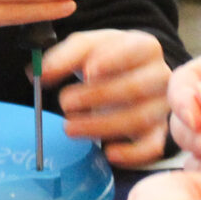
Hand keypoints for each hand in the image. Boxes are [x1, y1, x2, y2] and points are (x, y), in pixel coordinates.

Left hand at [42, 29, 171, 166]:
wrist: (132, 77)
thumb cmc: (108, 60)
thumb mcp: (87, 49)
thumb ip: (62, 56)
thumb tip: (37, 73)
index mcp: (145, 46)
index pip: (134, 50)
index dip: (112, 61)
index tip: (87, 71)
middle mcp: (161, 75)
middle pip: (135, 87)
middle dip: (96, 96)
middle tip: (65, 103)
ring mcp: (163, 106)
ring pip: (138, 118)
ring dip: (100, 125)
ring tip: (69, 127)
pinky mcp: (162, 133)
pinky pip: (152, 147)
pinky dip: (131, 153)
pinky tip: (108, 152)